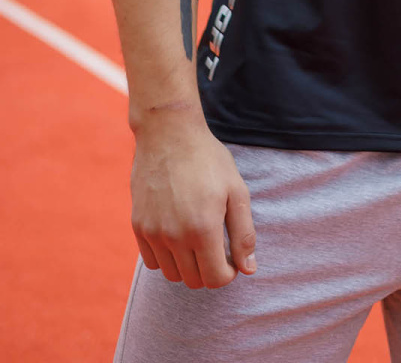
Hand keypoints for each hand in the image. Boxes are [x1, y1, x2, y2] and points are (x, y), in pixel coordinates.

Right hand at [130, 112, 256, 289]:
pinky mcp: (138, 226)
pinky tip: (179, 236)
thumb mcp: (237, 191)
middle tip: (218, 249)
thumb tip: (248, 269)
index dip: (228, 274)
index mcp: (203, 228)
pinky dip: (167, 258)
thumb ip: (244, 233)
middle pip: (193, 280)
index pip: (215, 279)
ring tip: (198, 241)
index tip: (232, 259)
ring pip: (172, 275)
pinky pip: (152, 261)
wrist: (169, 134)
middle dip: (210, 271)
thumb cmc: (208, 160)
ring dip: (188, 266)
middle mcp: (174, 236)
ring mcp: (153, 232)